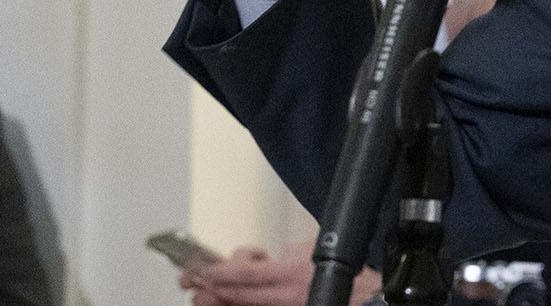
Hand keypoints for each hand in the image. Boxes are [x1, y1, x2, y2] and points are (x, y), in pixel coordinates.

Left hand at [177, 242, 380, 305]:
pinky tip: (226, 299)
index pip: (246, 274)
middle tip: (191, 279)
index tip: (202, 268)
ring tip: (203, 290)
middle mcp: (284, 297)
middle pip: (235, 296)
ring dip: (219, 298)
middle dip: (209, 287)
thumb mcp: (310, 250)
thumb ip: (284, 255)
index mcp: (291, 276)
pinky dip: (237, 303)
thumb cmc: (338, 273)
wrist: (359, 299)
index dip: (220, 272)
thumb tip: (263, 260)